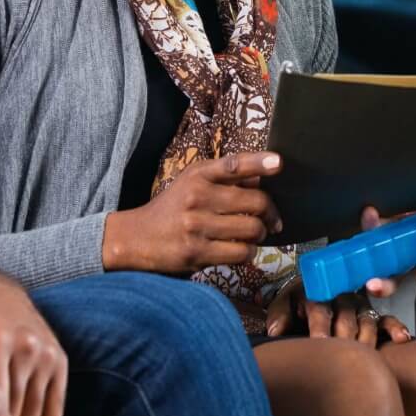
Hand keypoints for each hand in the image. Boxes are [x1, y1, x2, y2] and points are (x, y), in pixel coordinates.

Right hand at [102, 152, 283, 273]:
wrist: (136, 238)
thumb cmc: (171, 209)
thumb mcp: (191, 183)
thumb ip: (224, 178)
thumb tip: (262, 179)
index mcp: (198, 175)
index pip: (233, 165)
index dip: (259, 162)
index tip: (279, 163)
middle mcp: (198, 197)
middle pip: (255, 203)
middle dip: (271, 213)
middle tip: (272, 220)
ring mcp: (197, 226)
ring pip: (252, 230)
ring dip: (260, 235)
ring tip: (254, 236)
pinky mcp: (197, 252)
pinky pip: (240, 253)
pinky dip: (248, 253)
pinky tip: (241, 250)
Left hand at [263, 276, 409, 343]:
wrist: (312, 306)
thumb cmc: (297, 307)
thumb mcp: (283, 305)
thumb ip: (278, 316)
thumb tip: (275, 331)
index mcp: (317, 293)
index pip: (319, 306)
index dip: (319, 325)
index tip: (319, 343)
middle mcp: (340, 298)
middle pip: (346, 316)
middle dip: (343, 337)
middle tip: (342, 355)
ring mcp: (359, 307)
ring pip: (367, 320)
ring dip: (366, 338)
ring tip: (364, 357)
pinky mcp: (375, 317)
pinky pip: (388, 321)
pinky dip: (395, 328)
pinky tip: (401, 339)